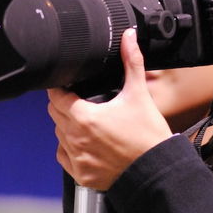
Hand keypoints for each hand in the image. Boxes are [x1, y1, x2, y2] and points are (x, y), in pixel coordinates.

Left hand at [48, 28, 172, 189]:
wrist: (157, 170)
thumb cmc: (149, 135)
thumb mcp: (139, 94)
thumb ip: (131, 62)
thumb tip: (128, 37)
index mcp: (84, 117)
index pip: (56, 96)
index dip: (60, 88)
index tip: (69, 86)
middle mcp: (75, 139)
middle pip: (55, 114)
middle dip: (65, 105)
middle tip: (82, 102)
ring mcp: (77, 159)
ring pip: (59, 135)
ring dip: (68, 127)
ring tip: (89, 123)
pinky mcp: (81, 175)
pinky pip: (64, 157)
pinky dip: (71, 149)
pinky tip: (88, 144)